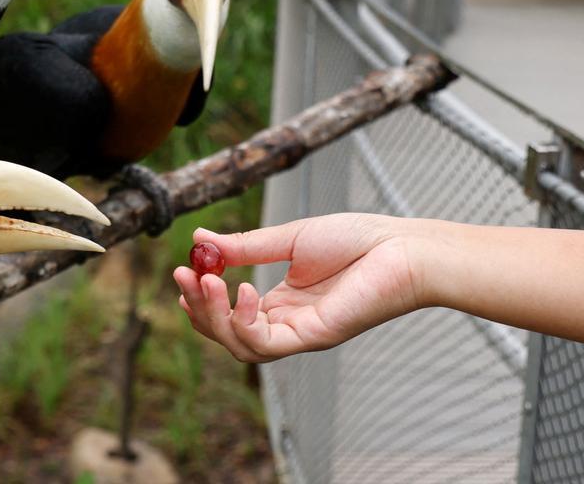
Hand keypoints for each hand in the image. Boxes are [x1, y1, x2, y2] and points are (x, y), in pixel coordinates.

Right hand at [173, 214, 426, 361]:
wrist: (401, 246)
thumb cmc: (357, 239)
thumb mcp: (288, 237)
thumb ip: (244, 246)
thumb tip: (200, 239)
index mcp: (281, 301)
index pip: (229, 313)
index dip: (202, 298)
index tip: (181, 272)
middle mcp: (287, 323)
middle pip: (227, 334)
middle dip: (199, 308)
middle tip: (182, 276)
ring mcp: (300, 334)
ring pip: (240, 346)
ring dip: (214, 317)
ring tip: (207, 281)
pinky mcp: (314, 337)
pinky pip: (266, 344)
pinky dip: (243, 323)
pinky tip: (240, 290)